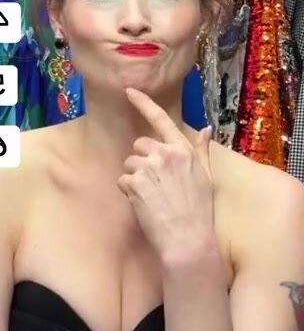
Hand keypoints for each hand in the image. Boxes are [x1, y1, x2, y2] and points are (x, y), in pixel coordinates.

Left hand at [117, 88, 214, 264]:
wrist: (187, 240)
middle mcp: (165, 154)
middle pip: (139, 145)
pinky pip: (123, 181)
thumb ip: (201, 151)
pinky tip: (144, 205)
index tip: (128, 91)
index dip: (143, 103)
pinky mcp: (134, 183)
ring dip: (135, 178)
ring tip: (152, 197)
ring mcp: (148, 168)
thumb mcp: (206, 177)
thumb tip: (205, 129)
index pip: (161, 120)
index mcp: (183, 151)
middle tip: (155, 183)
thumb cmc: (200, 211)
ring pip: (129, 164)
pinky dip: (129, 192)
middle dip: (142, 160)